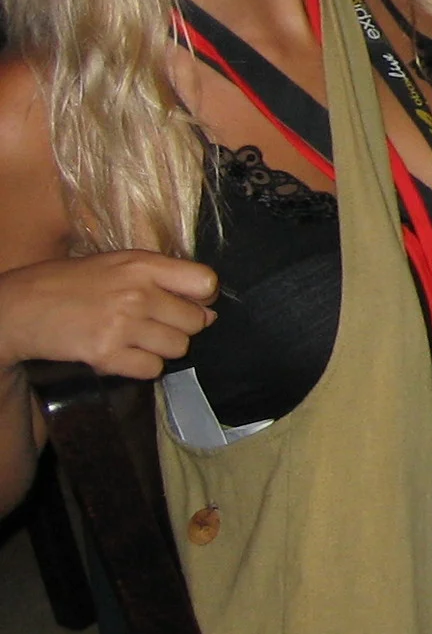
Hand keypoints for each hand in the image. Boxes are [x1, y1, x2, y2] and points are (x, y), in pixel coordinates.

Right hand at [0, 252, 219, 381]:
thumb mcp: (118, 264)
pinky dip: (141, 366)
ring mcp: (123, 325)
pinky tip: (122, 353)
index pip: (206, 282)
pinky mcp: (107, 354)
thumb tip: (210, 309)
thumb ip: (164, 279)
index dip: (203, 297)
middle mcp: (138, 293)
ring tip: (135, 338)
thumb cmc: (72, 283)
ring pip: (178, 348)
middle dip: (180, 326)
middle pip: (196, 321)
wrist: (20, 307)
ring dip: (161, 348)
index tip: (188, 302)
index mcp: (143, 264)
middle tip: (152, 324)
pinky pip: (153, 369)